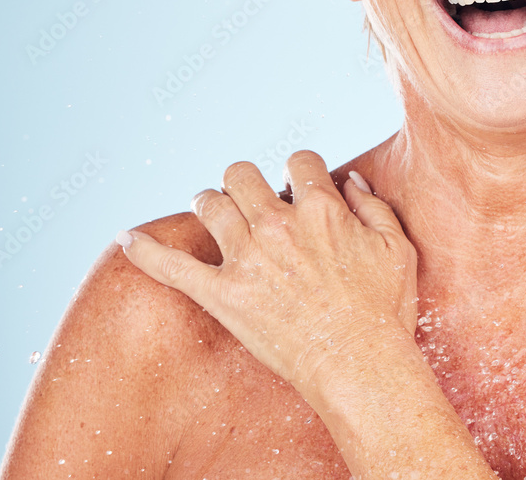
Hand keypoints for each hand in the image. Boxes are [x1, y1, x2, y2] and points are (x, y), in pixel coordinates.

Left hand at [118, 151, 417, 407]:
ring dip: (211, 204)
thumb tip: (352, 181)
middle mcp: (278, 224)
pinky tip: (128, 240)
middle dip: (247, 182)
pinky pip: (172, 266)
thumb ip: (374, 206)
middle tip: (253, 201)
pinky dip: (145, 251)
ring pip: (209, 204)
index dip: (301, 171)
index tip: (302, 187)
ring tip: (215, 213)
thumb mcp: (397, 247)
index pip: (299, 161)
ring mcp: (246, 259)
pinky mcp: (222, 295)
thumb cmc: (384, 309)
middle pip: (242, 174)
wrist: (358, 365)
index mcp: (321, 209)